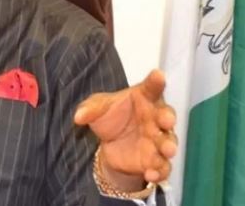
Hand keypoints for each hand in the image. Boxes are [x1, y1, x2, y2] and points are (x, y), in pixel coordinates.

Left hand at [74, 69, 176, 190]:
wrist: (109, 144)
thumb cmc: (110, 117)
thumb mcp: (97, 108)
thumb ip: (90, 109)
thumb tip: (79, 116)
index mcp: (143, 99)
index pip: (151, 88)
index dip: (156, 81)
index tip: (158, 75)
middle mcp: (155, 119)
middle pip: (166, 116)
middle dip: (168, 118)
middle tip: (165, 120)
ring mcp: (157, 140)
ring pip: (168, 142)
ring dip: (169, 146)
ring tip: (167, 150)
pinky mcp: (155, 160)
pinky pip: (162, 167)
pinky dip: (160, 171)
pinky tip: (151, 173)